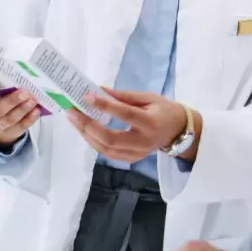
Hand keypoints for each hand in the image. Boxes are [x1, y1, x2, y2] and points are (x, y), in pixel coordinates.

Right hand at [0, 81, 39, 149]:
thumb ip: (3, 81)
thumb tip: (20, 71)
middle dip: (11, 101)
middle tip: (24, 92)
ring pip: (9, 120)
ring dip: (22, 109)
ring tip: (33, 100)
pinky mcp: (11, 132)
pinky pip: (20, 127)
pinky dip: (29, 119)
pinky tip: (36, 110)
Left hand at [67, 89, 198, 164]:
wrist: (178, 131)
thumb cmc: (164, 110)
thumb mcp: (148, 97)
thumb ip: (124, 95)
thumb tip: (99, 91)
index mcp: (151, 122)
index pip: (125, 114)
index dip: (104, 106)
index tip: (86, 96)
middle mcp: (143, 141)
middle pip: (110, 139)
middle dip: (88, 126)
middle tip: (72, 112)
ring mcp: (137, 154)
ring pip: (105, 149)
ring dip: (86, 134)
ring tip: (74, 120)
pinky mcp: (131, 159)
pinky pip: (108, 153)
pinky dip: (94, 141)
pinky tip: (85, 130)